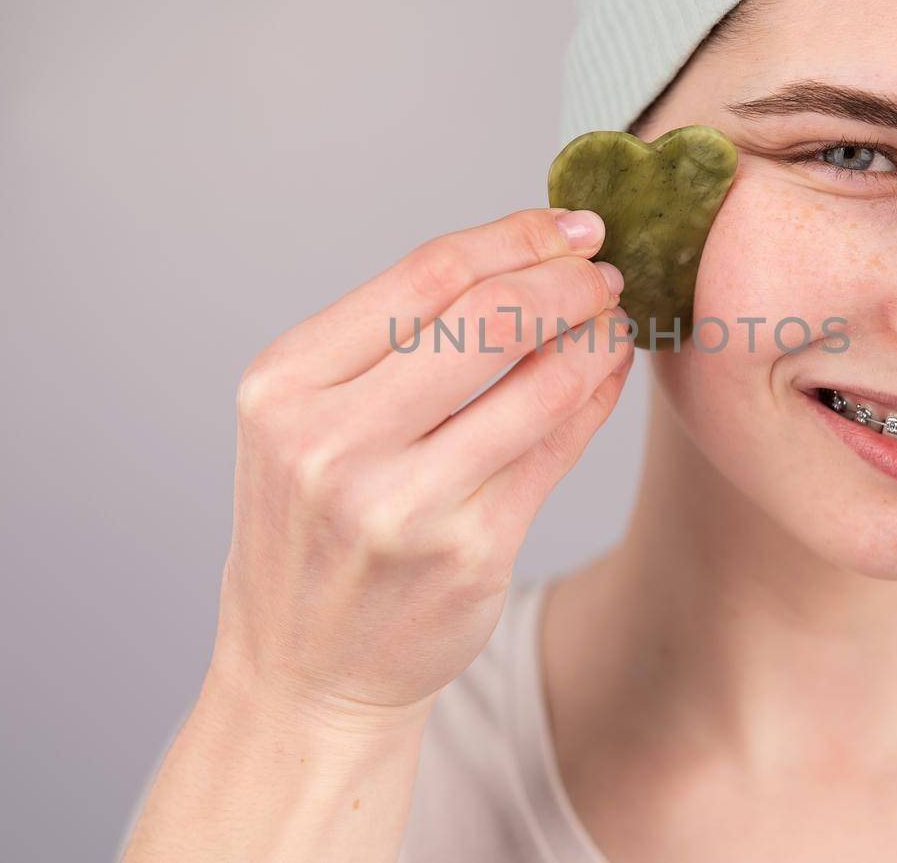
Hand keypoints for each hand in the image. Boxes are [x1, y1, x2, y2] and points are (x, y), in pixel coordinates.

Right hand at [207, 206, 632, 723]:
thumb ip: (392, 343)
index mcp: (284, 387)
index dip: (514, 236)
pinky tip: (605, 372)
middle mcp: (333, 443)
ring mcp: (404, 504)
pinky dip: (595, 395)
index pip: (425, 275)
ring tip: (612, 318)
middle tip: (604, 269)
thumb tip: (523, 256)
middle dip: (567, 278)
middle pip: (487, 315)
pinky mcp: (470, 554)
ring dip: (595, 333)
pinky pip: (558, 447)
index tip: (568, 225)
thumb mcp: (307, 423)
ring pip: (539, 379)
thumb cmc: (315, 531)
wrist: (305, 672)